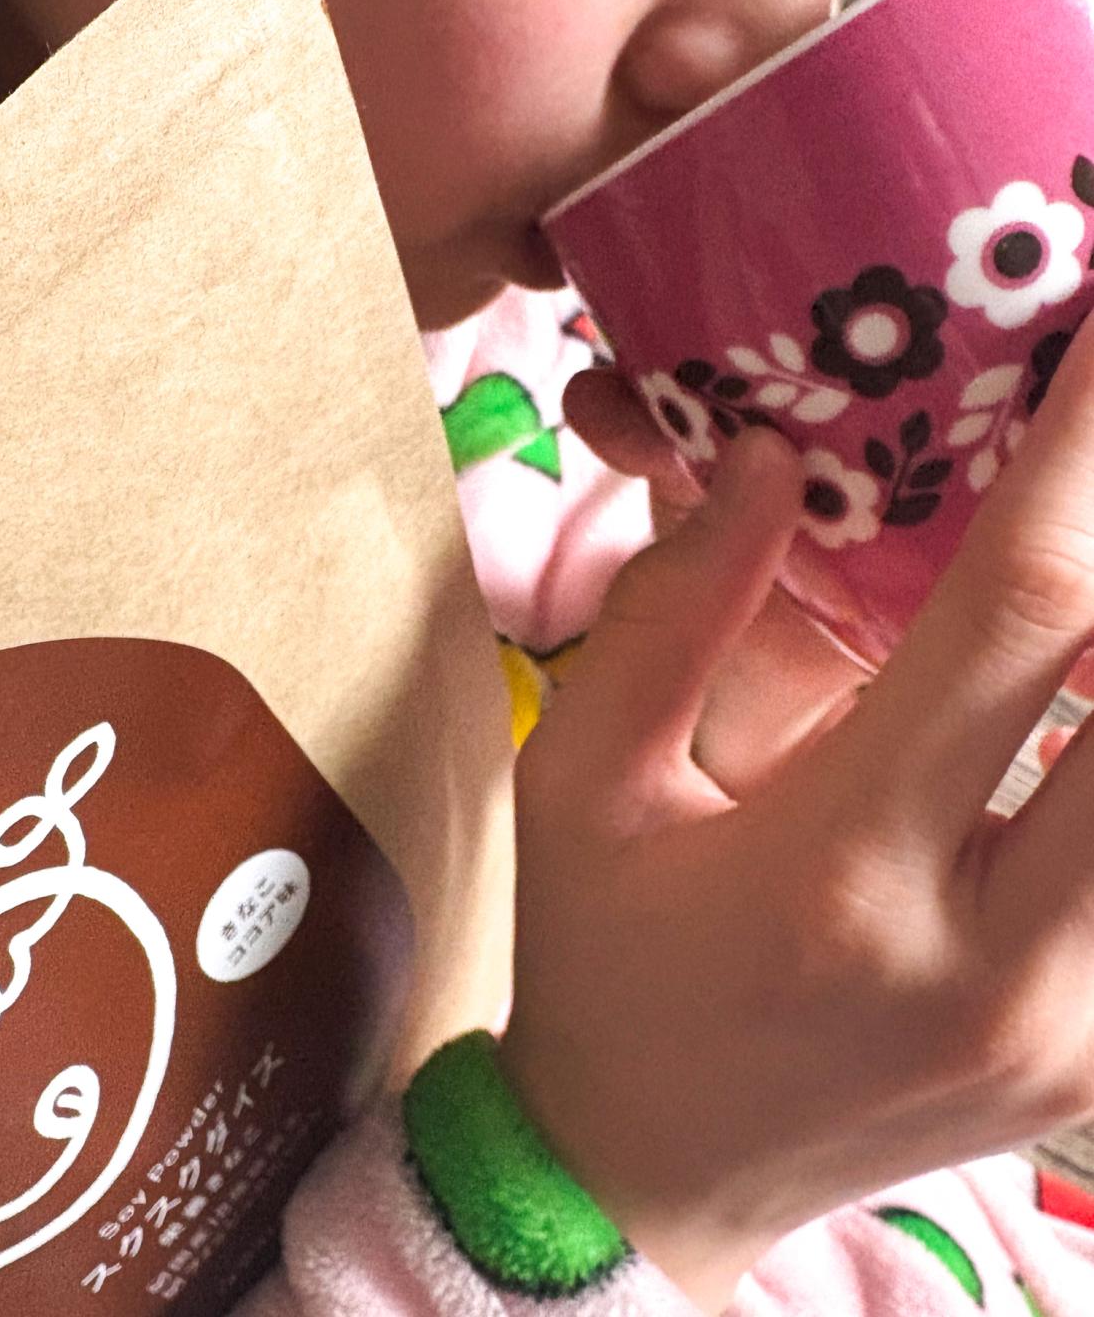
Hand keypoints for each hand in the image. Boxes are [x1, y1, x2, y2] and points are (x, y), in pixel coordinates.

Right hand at [501, 322, 1093, 1310]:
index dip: (1091, 446)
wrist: (645, 1175)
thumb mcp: (579, 784)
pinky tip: (1082, 699)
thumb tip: (759, 460)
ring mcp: (1079, 1031)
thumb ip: (669, 613)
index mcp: (839, 871)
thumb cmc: (596, 964)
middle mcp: (996, 959)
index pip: (1016, 613)